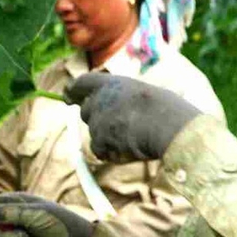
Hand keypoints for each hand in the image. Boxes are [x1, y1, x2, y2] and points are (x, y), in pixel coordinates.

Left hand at [66, 73, 200, 162]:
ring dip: (109, 139)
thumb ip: (123, 99)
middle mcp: (99, 99)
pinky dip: (111, 153)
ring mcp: (97, 120)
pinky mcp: (99, 139)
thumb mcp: (143, 94)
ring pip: (95, 134)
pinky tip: (130, 149)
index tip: (67, 96)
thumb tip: (118, 113)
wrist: (169, 126)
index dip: (73, 90)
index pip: (83, 83)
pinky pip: (99, 150)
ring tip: (134, 137)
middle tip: (119, 127)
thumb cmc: (167, 111)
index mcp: (112, 83)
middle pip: (86, 112)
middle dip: (97, 120)